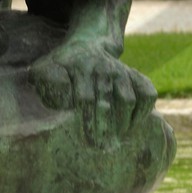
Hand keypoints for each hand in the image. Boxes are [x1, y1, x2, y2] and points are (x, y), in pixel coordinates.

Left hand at [28, 43, 155, 146]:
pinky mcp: (136, 76)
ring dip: (123, 122)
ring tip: (117, 139)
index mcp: (79, 68)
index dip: (87, 120)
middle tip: (102, 147)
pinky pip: (147, 93)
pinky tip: (134, 126)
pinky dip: (144, 111)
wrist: (88, 45)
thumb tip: (62, 95)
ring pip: (127, 99)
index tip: (88, 140)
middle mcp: (103, 68)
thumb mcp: (44, 68)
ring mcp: (121, 71)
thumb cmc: (62, 66)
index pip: (85, 98)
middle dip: (105, 127)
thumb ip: (45, 79)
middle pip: (107, 102)